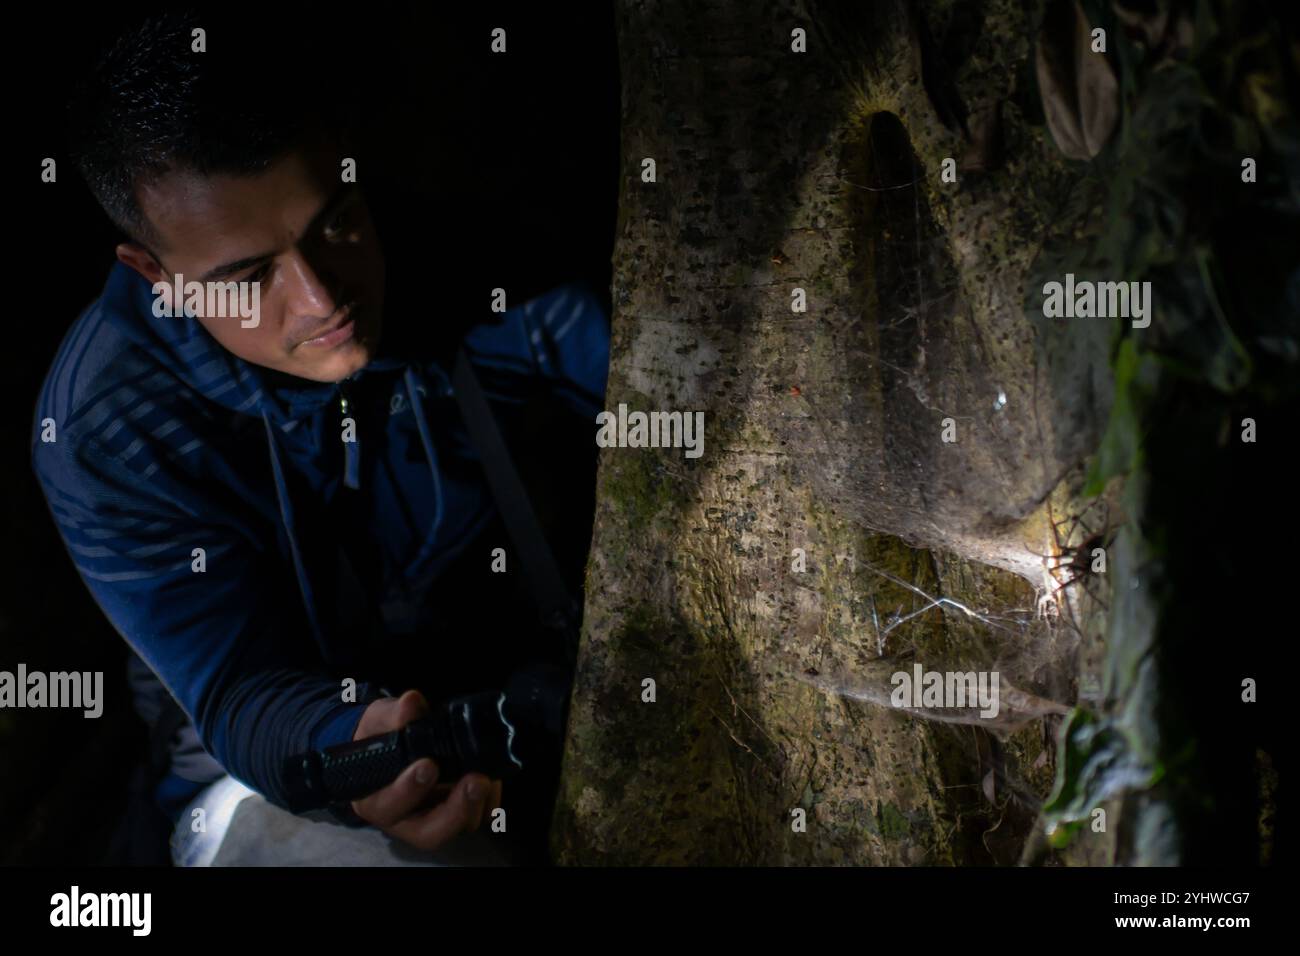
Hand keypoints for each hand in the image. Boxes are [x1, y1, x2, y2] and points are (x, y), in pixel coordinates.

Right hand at [348, 689, 503, 851]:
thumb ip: (392, 715)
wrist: (397, 740)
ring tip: (488, 776)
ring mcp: (435, 818)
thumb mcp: (380, 720)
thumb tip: (411, 703)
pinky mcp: (460, 810)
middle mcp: (405, 819)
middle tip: (475, 781)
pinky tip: (494, 775)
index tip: (428, 765)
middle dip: (455, 810)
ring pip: (459, 827)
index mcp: (376, 800)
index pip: (389, 806)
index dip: (408, 791)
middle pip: (430, 833)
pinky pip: (480, 816)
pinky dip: (490, 799)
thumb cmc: (382, 735)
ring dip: (477, 804)